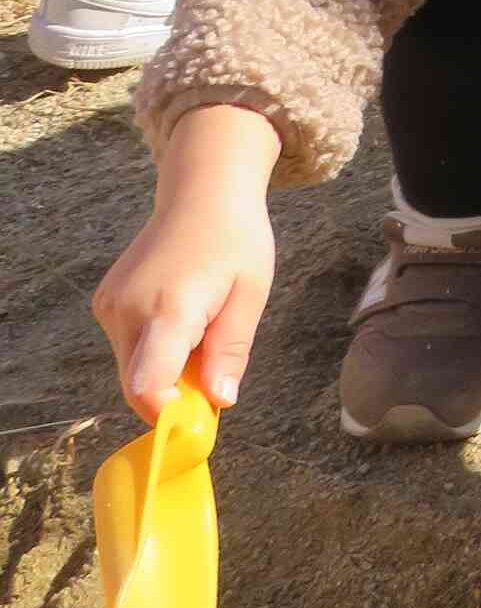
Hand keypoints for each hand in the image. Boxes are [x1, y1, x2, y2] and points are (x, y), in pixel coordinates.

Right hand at [90, 105, 280, 420]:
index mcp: (170, 307)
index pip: (148, 385)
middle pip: (141, 387)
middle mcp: (128, 309)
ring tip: (201, 328)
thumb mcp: (250, 294)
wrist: (202, 192)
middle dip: (177, 393)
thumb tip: (218, 401)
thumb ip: (230, 350)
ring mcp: (110, 306)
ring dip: (167, 369)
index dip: (171, 414)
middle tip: (215, 365)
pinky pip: (128, 349)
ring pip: (134, 371)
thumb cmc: (235, 239)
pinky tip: (180, 317)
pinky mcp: (104, 304)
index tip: (200, 415)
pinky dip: (154, 350)